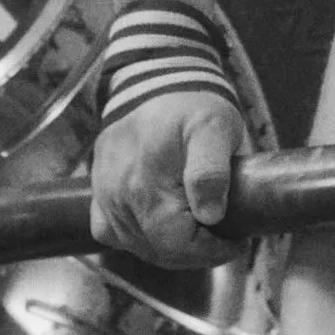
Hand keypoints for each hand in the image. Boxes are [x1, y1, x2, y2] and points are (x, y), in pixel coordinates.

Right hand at [90, 86, 245, 266]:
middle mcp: (119, 197)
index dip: (212, 251)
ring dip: (171, 246)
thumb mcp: (214, 128)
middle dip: (196, 251)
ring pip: (139, 247)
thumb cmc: (190, 106)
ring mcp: (105, 198)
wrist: (153, 82)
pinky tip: (162, 224)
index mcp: (147, 187)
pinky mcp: (98, 196)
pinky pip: (114, 234)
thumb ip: (211, 171)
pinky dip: (140, 238)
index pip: (179, 246)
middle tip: (222, 234)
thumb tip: (209, 215)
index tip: (236, 240)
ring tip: (198, 227)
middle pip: (160, 252)